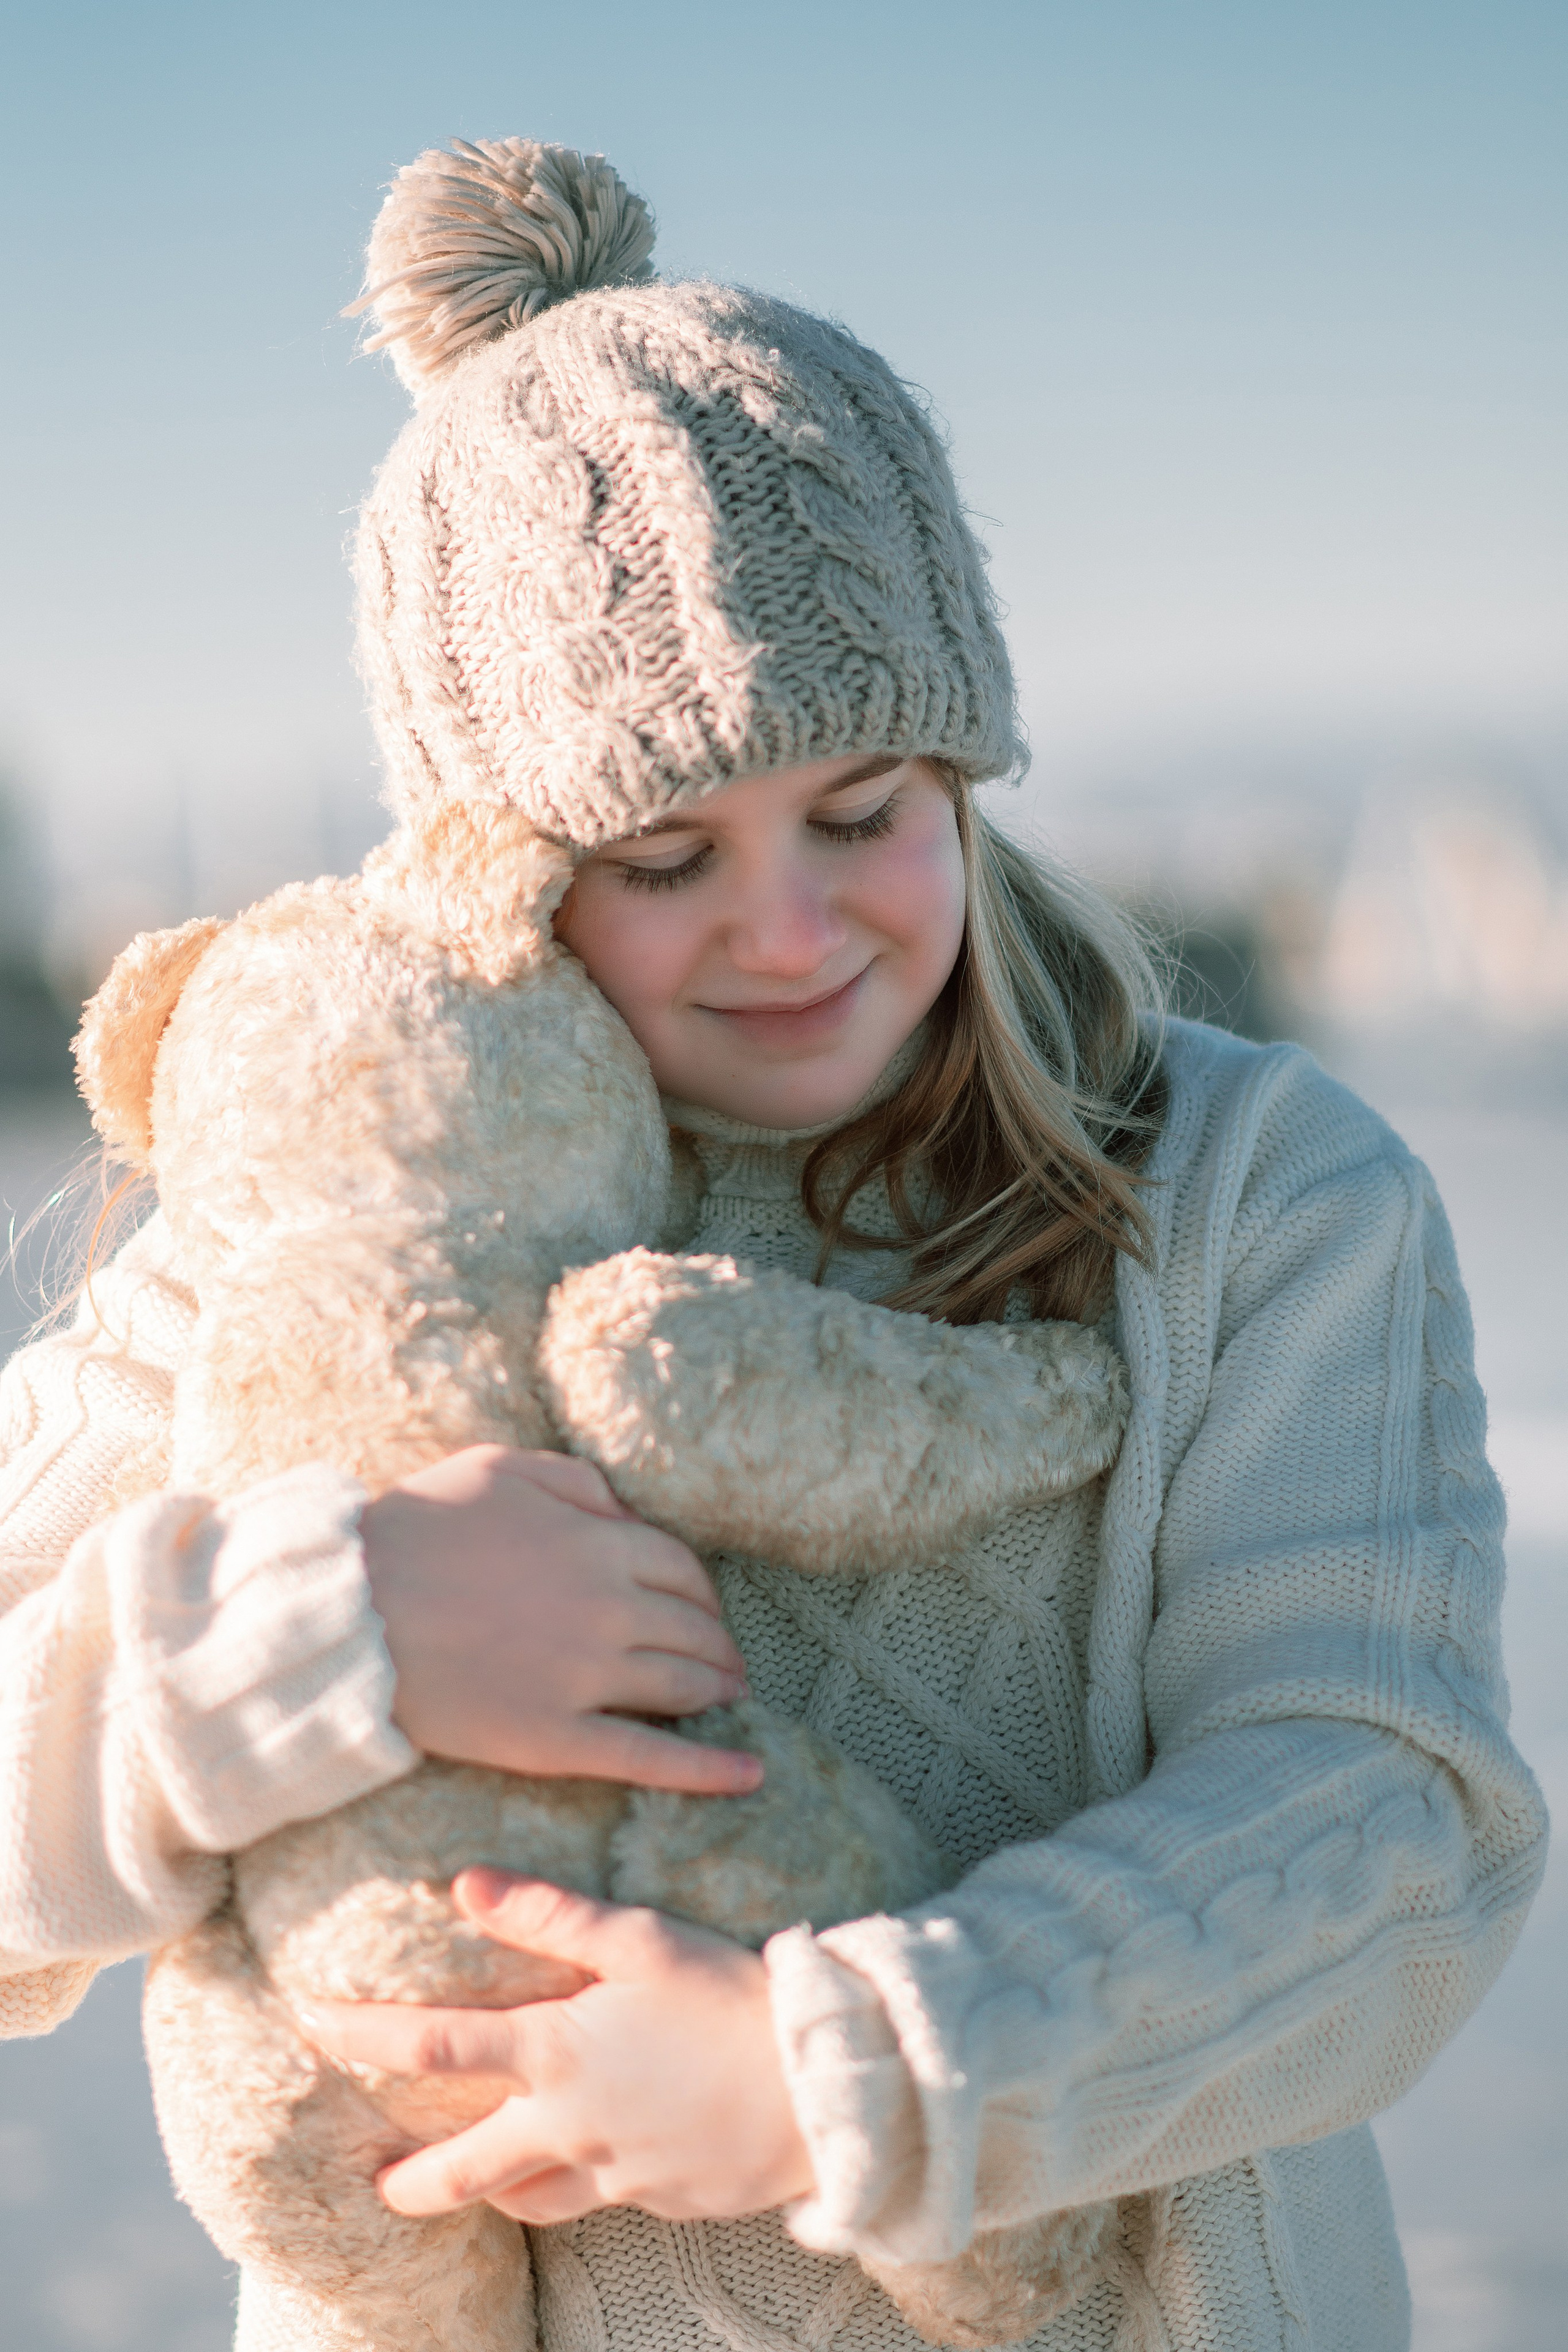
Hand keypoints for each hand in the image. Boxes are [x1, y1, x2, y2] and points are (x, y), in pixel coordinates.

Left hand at [301, 1869, 816, 2223]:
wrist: (819, 2089)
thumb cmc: (729, 1998)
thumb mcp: (640, 1938)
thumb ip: (550, 1913)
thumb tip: (466, 1884)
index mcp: (556, 2053)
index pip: (434, 2046)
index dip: (364, 2034)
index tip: (313, 2025)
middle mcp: (569, 2124)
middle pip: (465, 2168)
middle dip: (413, 2181)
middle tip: (377, 2188)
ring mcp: (614, 2173)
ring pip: (531, 2198)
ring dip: (493, 2193)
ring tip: (478, 2187)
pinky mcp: (659, 2199)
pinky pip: (603, 2198)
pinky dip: (582, 2183)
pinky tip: (599, 2160)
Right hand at [361, 1446, 761, 1793]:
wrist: (348, 1612)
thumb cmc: (416, 1531)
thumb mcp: (501, 1468)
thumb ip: (576, 1482)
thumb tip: (625, 1509)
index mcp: (599, 1542)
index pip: (681, 1567)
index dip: (700, 1590)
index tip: (703, 1607)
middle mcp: (609, 1609)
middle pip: (692, 1627)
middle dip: (718, 1642)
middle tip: (727, 1657)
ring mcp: (585, 1678)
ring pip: (681, 1686)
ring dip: (719, 1689)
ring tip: (732, 1696)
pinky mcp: (555, 1740)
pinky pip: (649, 1757)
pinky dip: (707, 1768)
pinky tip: (749, 1775)